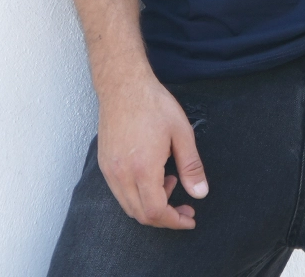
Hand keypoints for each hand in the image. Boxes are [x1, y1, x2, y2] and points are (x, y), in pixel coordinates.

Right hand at [96, 67, 208, 228]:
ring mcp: (109, 170)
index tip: (189, 218)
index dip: (175, 221)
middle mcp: (121, 174)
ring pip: (129, 206)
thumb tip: (200, 193)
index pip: (156, 212)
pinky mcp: (104, 164)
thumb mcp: (181, 133)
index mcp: (142, 169)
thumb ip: (191, 166)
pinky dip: (138, 195)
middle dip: (165, 217)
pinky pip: (120, 192)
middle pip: (141, 215)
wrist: (123, 84)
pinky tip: (152, 175)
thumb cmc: (153, 104)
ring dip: (151, 205)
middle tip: (185, 206)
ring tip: (170, 182)